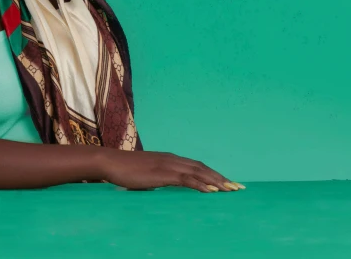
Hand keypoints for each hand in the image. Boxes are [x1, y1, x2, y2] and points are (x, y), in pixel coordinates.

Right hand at [99, 149, 245, 192]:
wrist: (112, 162)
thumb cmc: (126, 170)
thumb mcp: (147, 175)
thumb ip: (159, 178)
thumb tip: (164, 187)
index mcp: (170, 159)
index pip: (197, 166)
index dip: (213, 174)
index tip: (228, 183)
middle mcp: (172, 159)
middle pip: (202, 168)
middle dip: (222, 178)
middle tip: (238, 188)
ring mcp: (168, 165)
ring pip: (198, 172)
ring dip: (216, 181)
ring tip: (231, 190)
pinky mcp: (163, 173)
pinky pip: (186, 179)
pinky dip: (201, 184)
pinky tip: (211, 191)